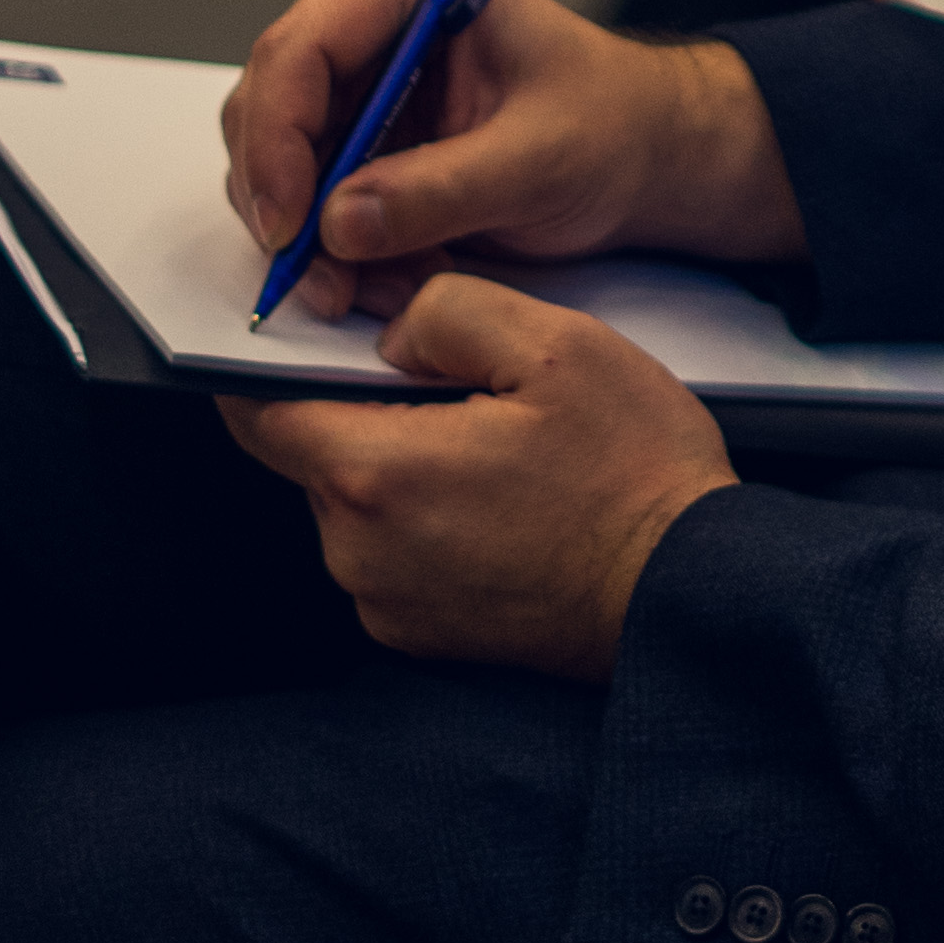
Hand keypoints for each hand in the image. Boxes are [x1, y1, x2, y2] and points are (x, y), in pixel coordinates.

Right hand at [221, 0, 800, 323]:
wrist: (638, 152)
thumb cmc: (608, 124)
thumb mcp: (542, 160)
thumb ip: (444, 190)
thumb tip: (337, 224)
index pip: (303, 47)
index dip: (277, 139)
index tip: (291, 227)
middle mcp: (364, 14)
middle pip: (268, 104)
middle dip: (287, 205)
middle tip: (325, 286)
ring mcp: (351, 77)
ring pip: (271, 161)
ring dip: (312, 241)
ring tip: (381, 290)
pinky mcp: (352, 135)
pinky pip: (303, 199)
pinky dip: (334, 253)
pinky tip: (390, 281)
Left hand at [228, 271, 731, 675]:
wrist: (686, 594)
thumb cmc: (634, 476)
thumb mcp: (556, 345)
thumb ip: (448, 309)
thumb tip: (390, 332)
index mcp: (376, 474)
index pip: (257, 410)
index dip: (271, 358)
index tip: (311, 330)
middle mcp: (359, 551)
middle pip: (313, 452)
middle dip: (362, 407)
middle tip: (455, 384)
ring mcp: (385, 601)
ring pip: (356, 499)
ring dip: (400, 462)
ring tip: (494, 445)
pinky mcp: (417, 632)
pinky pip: (389, 550)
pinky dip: (424, 515)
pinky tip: (500, 499)